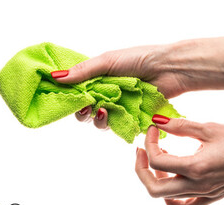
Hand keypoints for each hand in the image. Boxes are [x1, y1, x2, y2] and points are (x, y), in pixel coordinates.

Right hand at [52, 45, 189, 129]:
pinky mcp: (130, 118)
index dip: (69, 97)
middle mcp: (105, 94)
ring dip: (97, 119)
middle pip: (84, 110)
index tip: (64, 99)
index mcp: (97, 79)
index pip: (76, 92)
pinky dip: (112, 123)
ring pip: (98, 122)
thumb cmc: (138, 59)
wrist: (168, 69)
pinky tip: (113, 115)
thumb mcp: (107, 61)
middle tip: (86, 108)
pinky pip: (115, 127)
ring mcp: (118, 107)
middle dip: (82, 111)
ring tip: (103, 111)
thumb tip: (55, 77)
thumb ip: (82, 71)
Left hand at [135, 116, 223, 204]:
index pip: (157, 162)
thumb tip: (156, 120)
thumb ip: (180, 125)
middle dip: (141, 168)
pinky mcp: (211, 195)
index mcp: (196, 167)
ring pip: (166, 198)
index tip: (153, 129)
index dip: (149, 143)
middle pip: (154, 188)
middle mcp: (198, 185)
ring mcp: (205, 193)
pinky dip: (171, 198)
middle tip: (141, 150)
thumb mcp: (209, 127)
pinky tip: (170, 181)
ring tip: (157, 160)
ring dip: (154, 179)